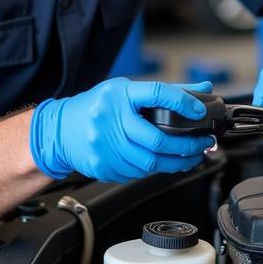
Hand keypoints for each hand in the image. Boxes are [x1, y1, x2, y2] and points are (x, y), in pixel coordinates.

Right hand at [29, 78, 214, 182]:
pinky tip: (164, 164)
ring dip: (176, 163)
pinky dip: (155, 170)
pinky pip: (137, 173)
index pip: (157, 93)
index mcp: (119, 94)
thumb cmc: (96, 106)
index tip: (200, 112)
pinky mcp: (103, 166)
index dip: (182, 102)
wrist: (59, 130)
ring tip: (191, 157)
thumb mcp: (126, 90)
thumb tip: (203, 91)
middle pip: (157, 139)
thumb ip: (165, 92)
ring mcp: (105, 145)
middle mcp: (110, 118)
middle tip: (203, 143)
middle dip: (187, 145)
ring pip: (150, 162)